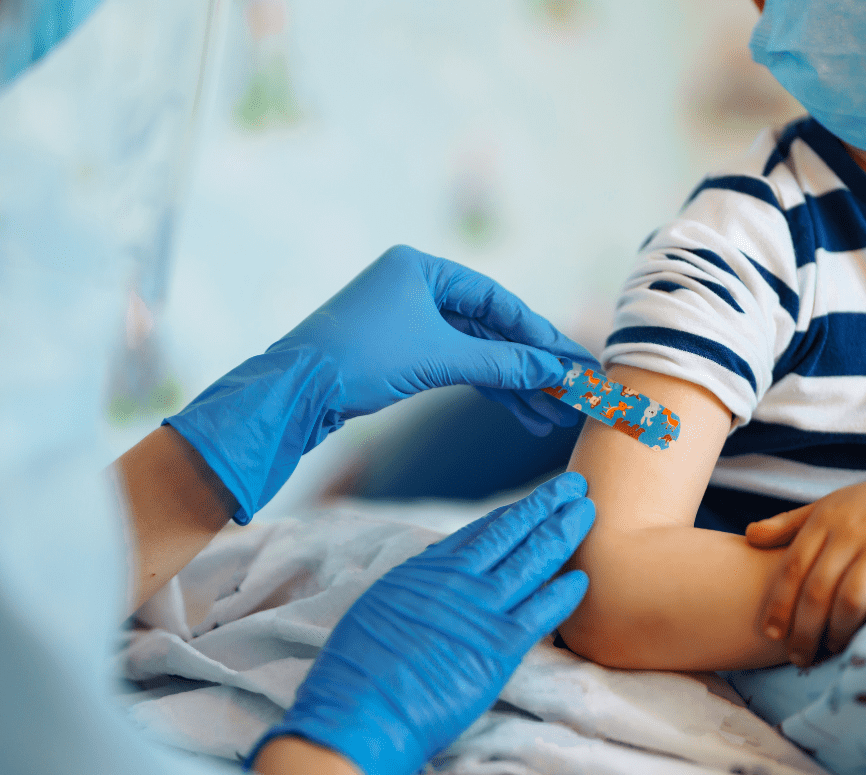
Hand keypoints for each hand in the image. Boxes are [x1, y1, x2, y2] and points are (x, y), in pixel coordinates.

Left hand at [165, 245, 597, 522]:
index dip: (540, 334)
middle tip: (572, 391)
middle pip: (490, 326)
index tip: (574, 361)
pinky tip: (517, 410)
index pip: (498, 299)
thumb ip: (500, 362)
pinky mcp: (399, 351)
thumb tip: (554, 370)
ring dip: (512, 383)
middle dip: (530, 364)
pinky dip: (484, 386)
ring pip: (475, 350)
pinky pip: (455, 364)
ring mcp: (407, 319)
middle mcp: (416, 286)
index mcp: (422, 268)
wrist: (291, 392)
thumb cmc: (358, 360)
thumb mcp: (437, 358)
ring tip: (550, 415)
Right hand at [246, 472, 593, 774]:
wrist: (362, 707)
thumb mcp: (381, 606)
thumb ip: (415, 587)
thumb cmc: (359, 667)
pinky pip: (542, 613)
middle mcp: (458, 580)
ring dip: (563, 533)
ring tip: (585, 512)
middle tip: (575, 485)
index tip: (536, 499)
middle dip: (547, 507)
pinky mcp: (499, 647)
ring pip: (533, 561)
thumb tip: (431, 575)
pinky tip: (582, 579)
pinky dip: (564, 593)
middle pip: (514, 534)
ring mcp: (481, 610)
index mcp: (429, 569)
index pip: (483, 531)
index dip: (514, 513)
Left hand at [747, 463, 865, 665]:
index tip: (771, 634)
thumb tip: (749, 537)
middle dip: (804, 629)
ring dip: (838, 631)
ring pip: (850, 599)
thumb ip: (791, 523)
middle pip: (818, 589)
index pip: (792, 568)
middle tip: (798, 657)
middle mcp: (851, 531)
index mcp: (826, 519)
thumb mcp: (833, 505)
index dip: (779, 604)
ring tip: (831, 651)